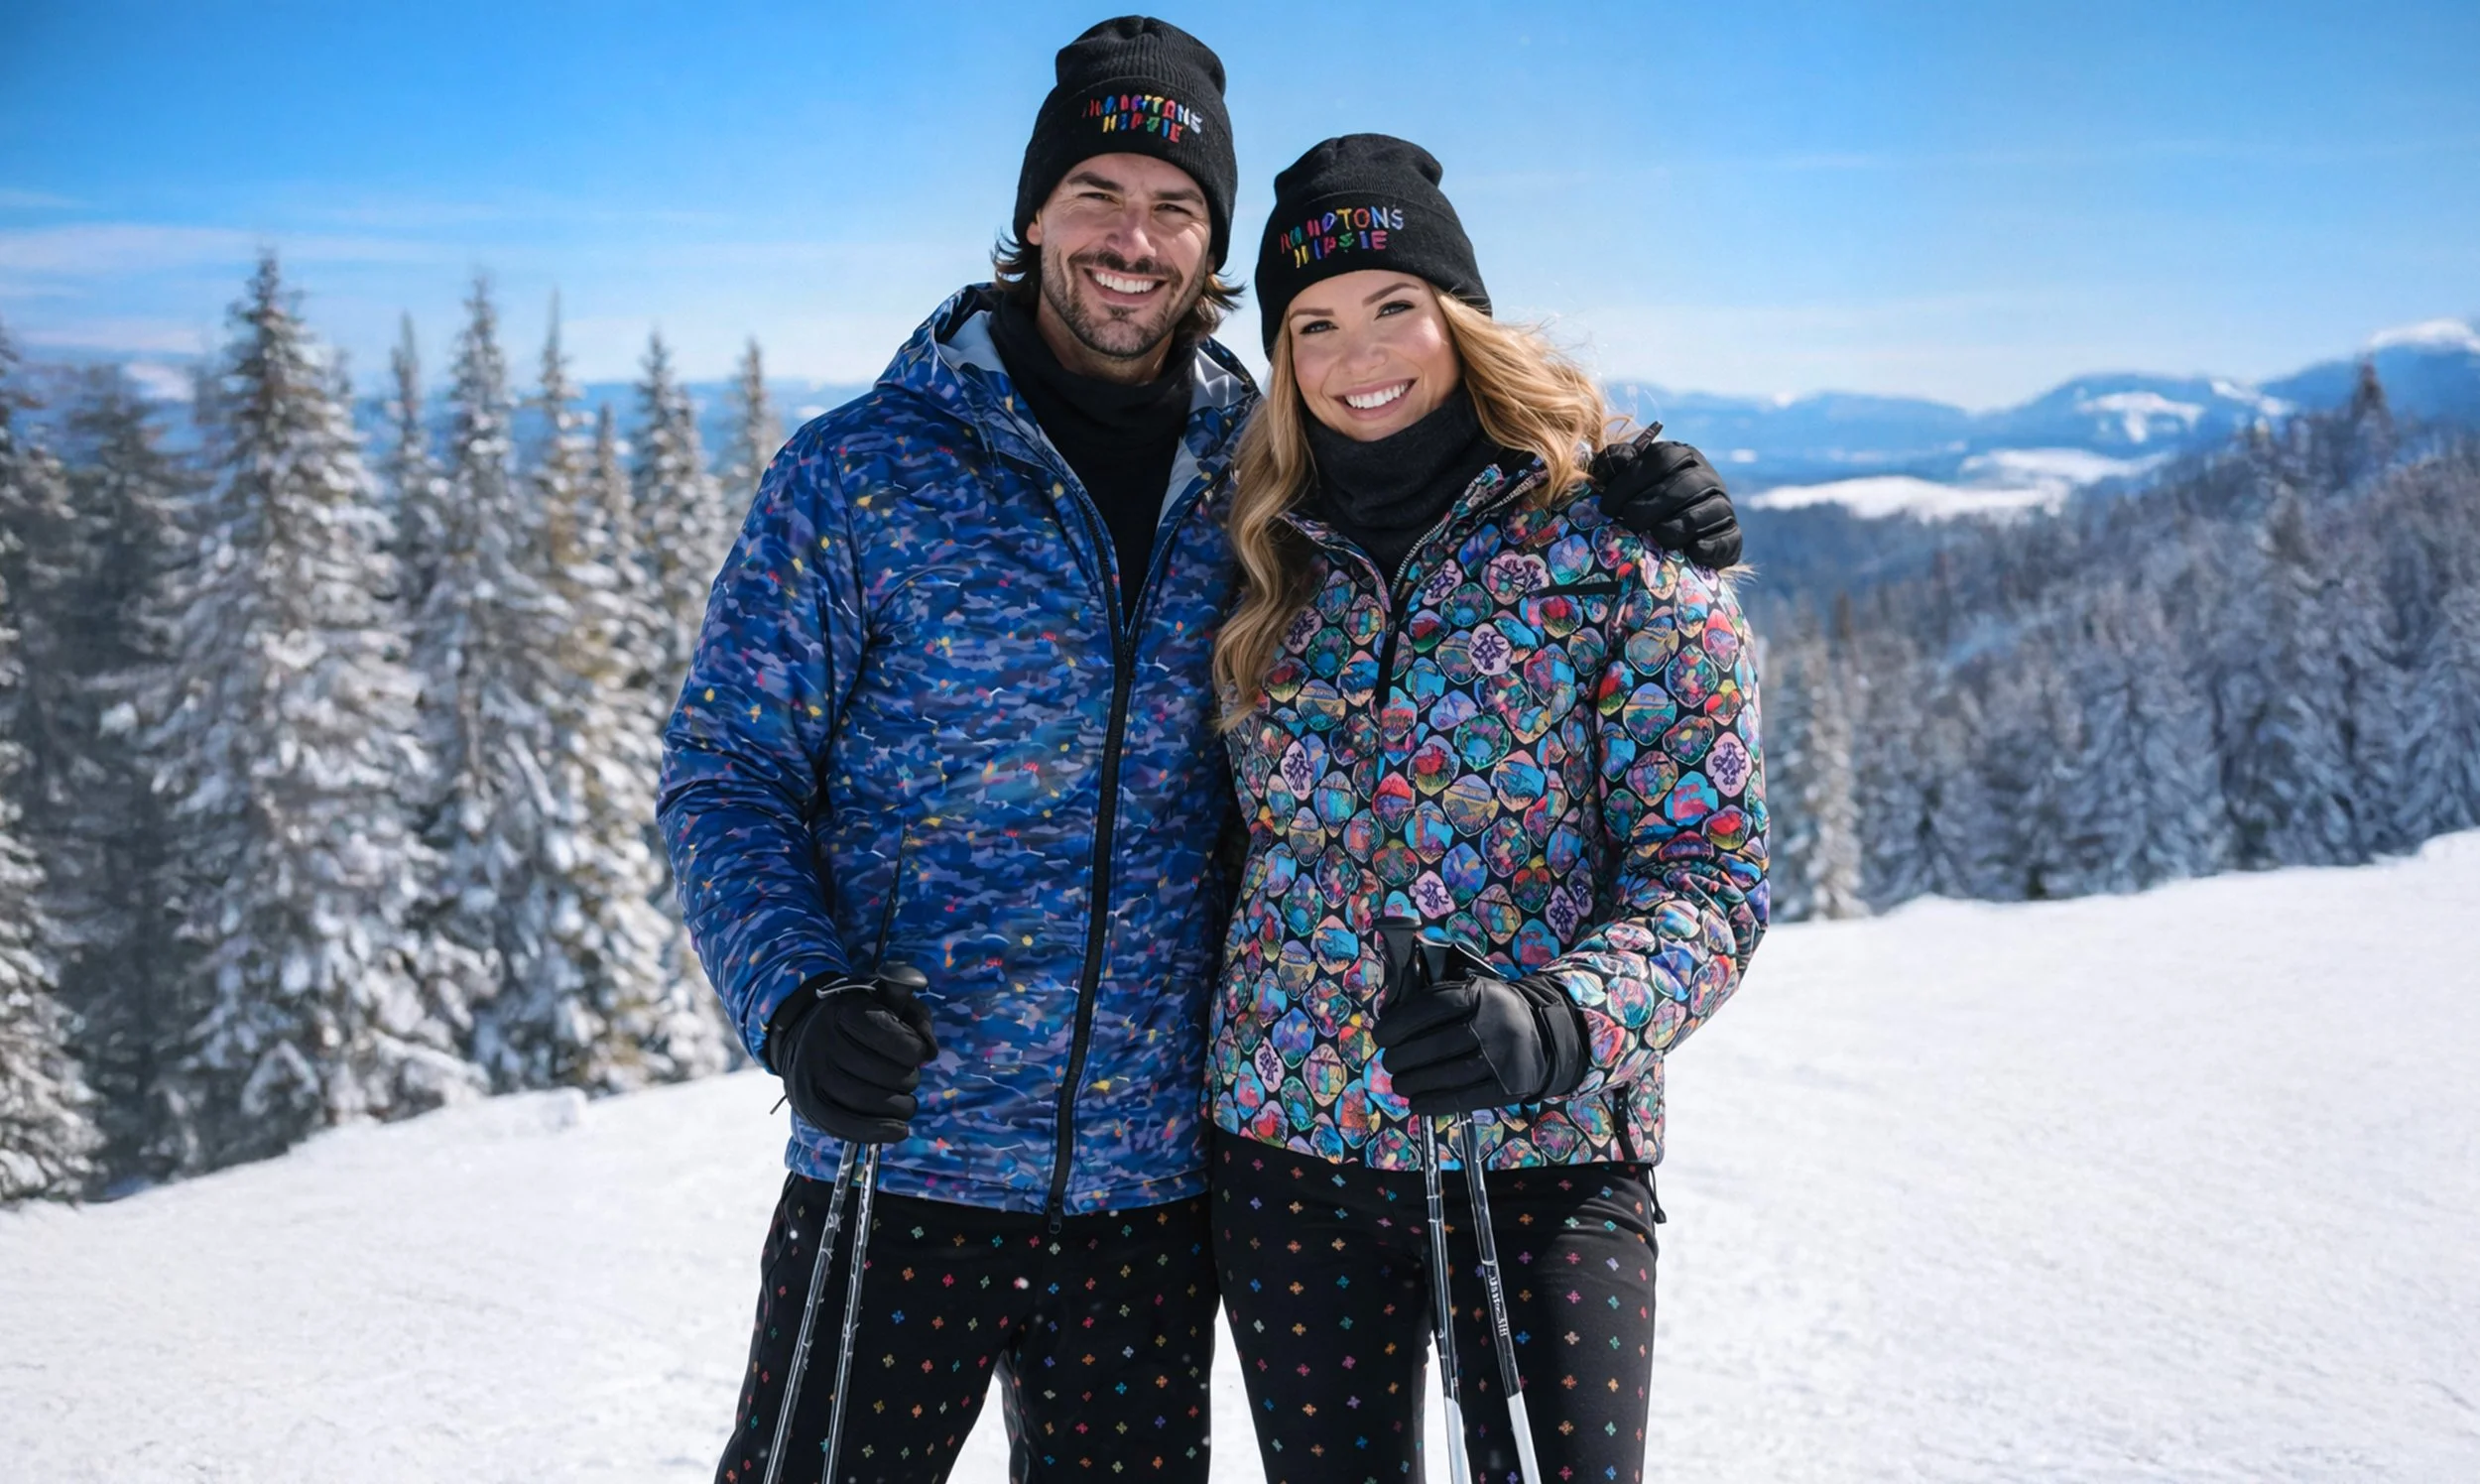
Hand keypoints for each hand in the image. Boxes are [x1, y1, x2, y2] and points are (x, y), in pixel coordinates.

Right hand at [768, 965, 938, 1143]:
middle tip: (910, 1079)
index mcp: (843, 1012)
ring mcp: (811, 1075)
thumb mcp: (888, 1005)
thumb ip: (916, 1018)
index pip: (887, 1035)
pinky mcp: (808, 1105)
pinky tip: (898, 1131)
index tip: (918, 1053)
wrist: (802, 1039)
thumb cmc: (856, 1023)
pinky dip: (877, 1132)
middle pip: (881, 1073)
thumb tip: (929, 1051)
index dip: (913, 1049)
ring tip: (906, 1104)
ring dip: (899, 1107)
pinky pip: (845, 1126)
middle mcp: (822, 1042)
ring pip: (866, 1101)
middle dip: (908, 1080)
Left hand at [1372, 967, 1588, 1114]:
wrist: (1545, 1036)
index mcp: (1482, 995)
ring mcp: (1504, 1058)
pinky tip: (1417, 1104)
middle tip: (1389, 1064)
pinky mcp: (1509, 1087)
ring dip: (1416, 1083)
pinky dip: (1436, 1103)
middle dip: (1404, 1057)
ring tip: (1399, 1085)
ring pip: (1450, 1074)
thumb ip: (1439, 1000)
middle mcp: (1495, 1025)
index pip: (1434, 1006)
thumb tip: (1391, 1022)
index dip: (1401, 1023)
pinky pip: (1466, 1098)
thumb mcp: (1474, 992)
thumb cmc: (1494, 1014)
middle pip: (1438, 1044)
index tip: (1381, 1036)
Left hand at [1593, 438, 1741, 568]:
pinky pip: (1724, 538)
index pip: (1661, 458)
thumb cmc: (1648, 502)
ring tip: (1655, 538)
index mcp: (1682, 456)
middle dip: (1650, 506)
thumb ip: (1617, 466)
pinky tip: (1688, 552)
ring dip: (1676, 526)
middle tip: (1629, 523)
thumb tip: (1609, 465)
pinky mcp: (1732, 534)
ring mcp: (1723, 505)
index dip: (1630, 482)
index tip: (1607, 507)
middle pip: (1683, 485)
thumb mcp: (1630, 479)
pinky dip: (1706, 546)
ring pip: (1704, 511)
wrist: (1684, 535)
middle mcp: (1707, 477)